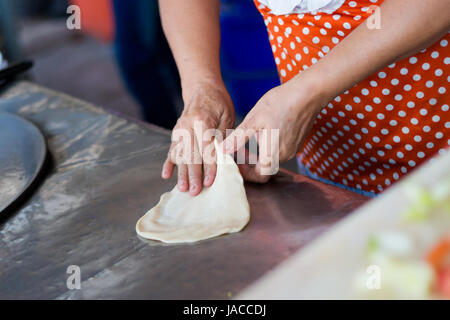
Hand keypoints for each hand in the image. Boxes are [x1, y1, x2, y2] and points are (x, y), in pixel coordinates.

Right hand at [162, 80, 234, 194]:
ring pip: (180, 155)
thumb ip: (223, 136)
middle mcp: (187, 126)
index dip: (209, 167)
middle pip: (190, 155)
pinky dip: (169, 163)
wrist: (202, 88)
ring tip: (182, 188)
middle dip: (193, 175)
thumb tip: (222, 157)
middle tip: (194, 192)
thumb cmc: (219, 103)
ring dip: (181, 173)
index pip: (206, 149)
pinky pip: (171, 150)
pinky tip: (166, 175)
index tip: (210, 182)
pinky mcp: (176, 133)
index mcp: (203, 121)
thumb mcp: (227, 116)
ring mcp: (179, 130)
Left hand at [222, 73, 326, 182]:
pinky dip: (268, 146)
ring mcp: (292, 149)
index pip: (259, 176)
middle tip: (237, 150)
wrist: (308, 93)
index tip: (236, 162)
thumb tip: (222, 150)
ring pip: (271, 159)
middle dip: (249, 162)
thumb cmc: (281, 103)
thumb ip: (238, 138)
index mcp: (273, 154)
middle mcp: (285, 156)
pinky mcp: (296, 142)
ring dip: (258, 153)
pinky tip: (262, 132)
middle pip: (264, 168)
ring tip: (248, 138)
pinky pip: (279, 151)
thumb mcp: (254, 120)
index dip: (246, 173)